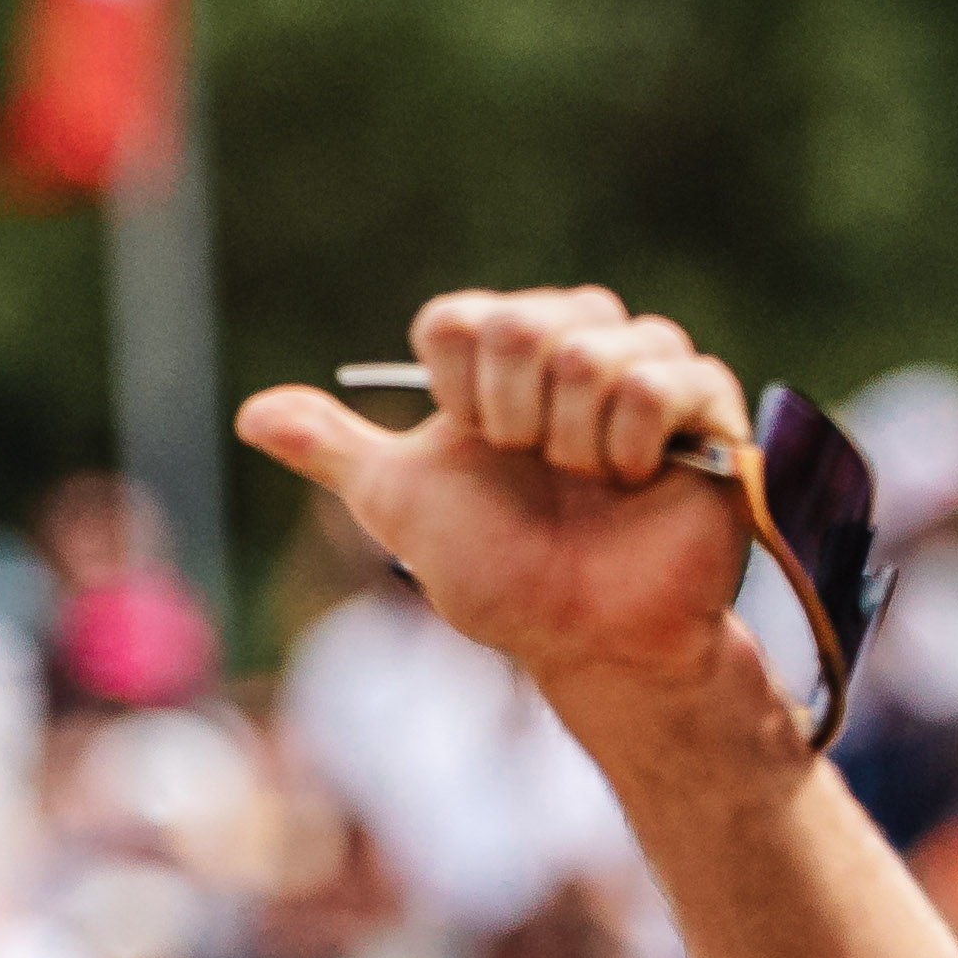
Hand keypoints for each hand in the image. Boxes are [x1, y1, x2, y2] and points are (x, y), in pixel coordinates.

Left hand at [235, 289, 762, 713]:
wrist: (588, 640)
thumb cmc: (504, 577)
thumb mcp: (401, 507)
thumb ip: (335, 450)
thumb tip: (249, 415)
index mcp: (505, 358)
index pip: (463, 318)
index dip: (460, 393)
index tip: (479, 447)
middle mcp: (576, 346)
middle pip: (526, 321)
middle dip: (513, 416)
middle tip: (536, 469)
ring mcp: (646, 370)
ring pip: (592, 348)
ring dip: (573, 438)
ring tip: (589, 484)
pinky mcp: (708, 405)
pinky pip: (664, 376)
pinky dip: (633, 440)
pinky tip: (635, 482)